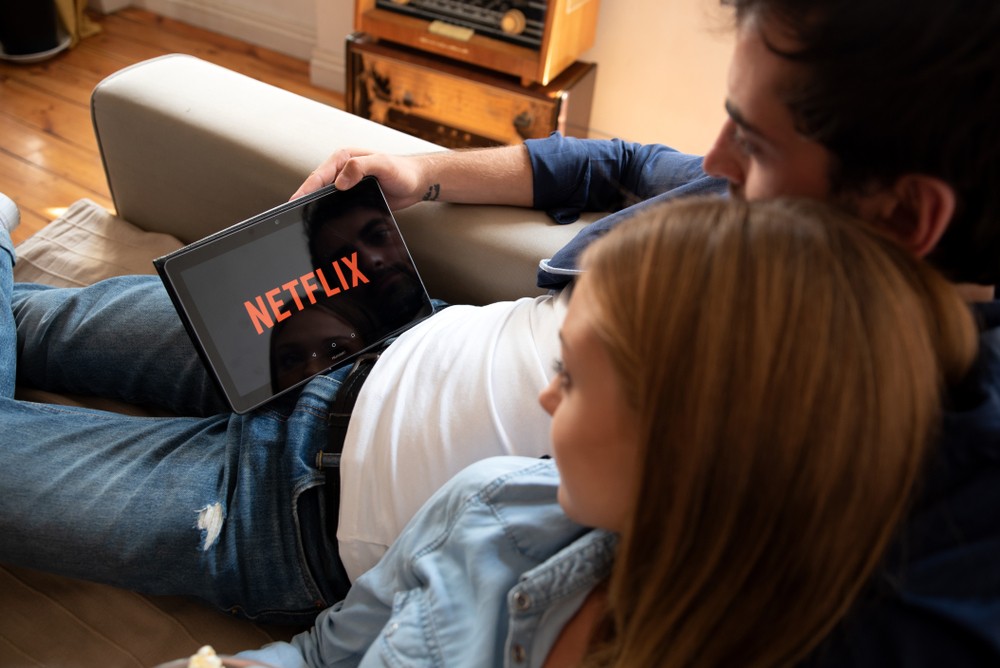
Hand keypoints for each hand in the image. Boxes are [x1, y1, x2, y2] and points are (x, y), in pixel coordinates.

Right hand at [291, 149, 428, 209]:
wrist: (417, 183)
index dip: (306, 188)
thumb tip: (340, 181)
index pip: (320, 174)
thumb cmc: (403, 170)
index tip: (296, 200)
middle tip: (293, 214)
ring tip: (302, 221)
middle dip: (304, 199)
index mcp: (344, 157)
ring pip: (324, 196)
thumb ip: (361, 167)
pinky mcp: (353, 196)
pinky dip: (328, 212)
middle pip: (317, 186)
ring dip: (314, 207)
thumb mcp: (383, 164)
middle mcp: (342, 170)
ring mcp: (347, 183)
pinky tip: (323, 223)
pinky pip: (336, 204)